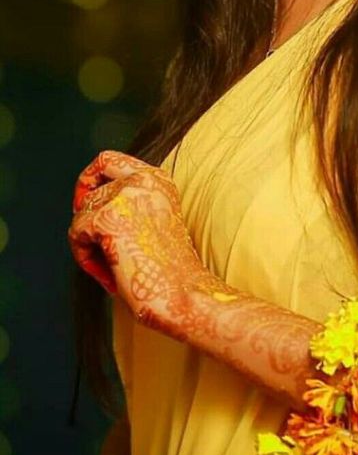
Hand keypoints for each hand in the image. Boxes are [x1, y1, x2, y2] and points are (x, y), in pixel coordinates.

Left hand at [68, 150, 210, 332]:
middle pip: (90, 192)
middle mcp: (143, 180)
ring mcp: (124, 196)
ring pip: (81, 215)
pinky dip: (86, 259)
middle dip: (90, 224)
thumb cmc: (169, 270)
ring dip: (89, 246)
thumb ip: (127, 204)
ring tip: (113, 268)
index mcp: (157, 180)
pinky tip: (110, 274)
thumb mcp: (152, 221)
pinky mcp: (107, 218)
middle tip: (103, 250)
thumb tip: (85, 202)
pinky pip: (76, 235)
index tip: (85, 203)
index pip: (107, 160)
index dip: (89, 180)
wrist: (184, 294)